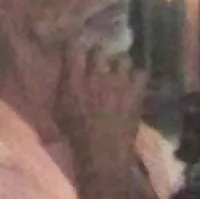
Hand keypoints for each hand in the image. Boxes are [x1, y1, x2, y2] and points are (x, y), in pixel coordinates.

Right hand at [56, 46, 144, 189]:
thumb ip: (63, 88)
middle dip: (99, 53)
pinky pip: (141, 73)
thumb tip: (66, 76)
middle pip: (99, 49)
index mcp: (73, 79)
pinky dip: (137, 76)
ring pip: (122, 59)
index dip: (74, 45)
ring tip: (118, 71)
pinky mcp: (136, 92)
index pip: (73, 47)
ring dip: (119, 64)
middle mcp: (96, 75)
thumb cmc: (76, 135)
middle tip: (98, 61)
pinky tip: (133, 82)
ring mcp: (119, 82)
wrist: (103, 153)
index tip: (75, 48)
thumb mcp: (58, 111)